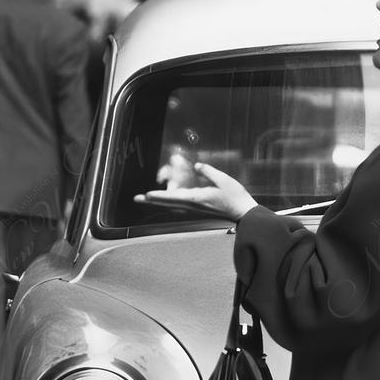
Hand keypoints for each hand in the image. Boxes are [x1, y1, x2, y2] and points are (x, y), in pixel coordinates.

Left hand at [138, 163, 255, 220]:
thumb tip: (196, 166)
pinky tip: (164, 199)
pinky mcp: (198, 208)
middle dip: (153, 200)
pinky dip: (169, 201)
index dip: (160, 196)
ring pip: (172, 204)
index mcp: (198, 199)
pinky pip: (179, 204)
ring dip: (159, 200)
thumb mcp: (223, 180)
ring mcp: (195, 208)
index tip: (147, 195)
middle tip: (136, 198)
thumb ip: (208, 172)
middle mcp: (194, 205)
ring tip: (146, 198)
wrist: (244, 213)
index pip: (174, 197)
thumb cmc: (235, 197)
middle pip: (169, 203)